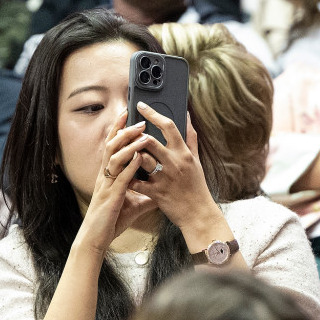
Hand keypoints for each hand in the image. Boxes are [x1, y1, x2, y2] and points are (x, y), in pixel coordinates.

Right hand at [77, 110, 157, 254]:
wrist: (97, 238)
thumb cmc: (113, 219)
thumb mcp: (133, 203)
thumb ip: (146, 192)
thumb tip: (161, 188)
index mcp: (109, 174)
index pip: (112, 146)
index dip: (118, 129)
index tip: (127, 114)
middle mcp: (105, 176)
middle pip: (112, 145)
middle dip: (125, 130)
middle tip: (138, 118)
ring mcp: (107, 185)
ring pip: (114, 157)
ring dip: (129, 144)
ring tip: (142, 133)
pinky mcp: (111, 197)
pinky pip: (121, 178)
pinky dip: (130, 166)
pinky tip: (139, 157)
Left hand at [131, 103, 219, 232]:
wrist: (198, 213)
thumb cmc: (196, 185)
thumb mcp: (196, 160)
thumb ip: (190, 137)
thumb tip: (187, 116)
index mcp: (183, 153)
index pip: (168, 126)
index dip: (152, 113)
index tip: (140, 106)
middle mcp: (174, 163)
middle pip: (150, 141)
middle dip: (134, 133)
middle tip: (124, 128)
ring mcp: (164, 178)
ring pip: (141, 160)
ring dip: (129, 153)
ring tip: (121, 148)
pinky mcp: (156, 192)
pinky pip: (137, 182)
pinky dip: (127, 177)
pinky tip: (121, 171)